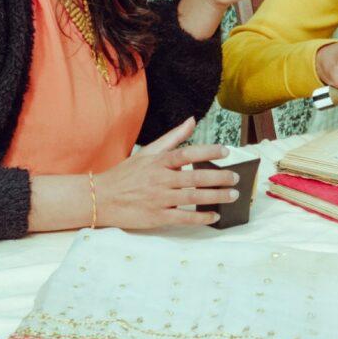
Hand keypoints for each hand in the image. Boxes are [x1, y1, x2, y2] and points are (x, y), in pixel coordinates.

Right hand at [93, 117, 239, 228]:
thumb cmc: (127, 173)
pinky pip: (183, 218)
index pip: (187, 153)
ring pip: (193, 198)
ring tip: (233, 195)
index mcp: (159, 161)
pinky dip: (201, 217)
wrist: (101, 198)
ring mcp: (159, 199)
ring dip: (216, 197)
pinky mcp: (156, 217)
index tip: (226, 152)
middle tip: (236, 178)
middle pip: (195, 177)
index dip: (208, 151)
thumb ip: (173, 137)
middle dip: (220, 178)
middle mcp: (160, 179)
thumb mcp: (148, 151)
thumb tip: (192, 120)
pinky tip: (214, 216)